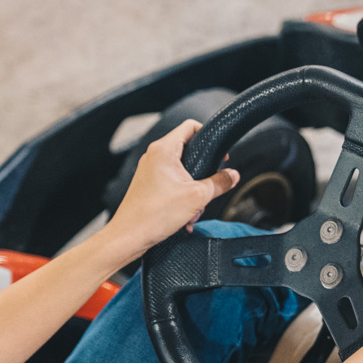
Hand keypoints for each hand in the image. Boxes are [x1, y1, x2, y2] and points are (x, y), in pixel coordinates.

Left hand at [99, 120, 238, 262]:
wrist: (129, 236)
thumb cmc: (153, 215)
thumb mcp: (197, 196)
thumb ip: (219, 183)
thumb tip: (232, 175)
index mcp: (164, 150)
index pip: (190, 126)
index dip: (208, 136)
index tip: (219, 154)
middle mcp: (154, 156)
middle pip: (189, 152)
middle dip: (202, 173)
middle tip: (208, 188)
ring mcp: (150, 170)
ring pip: (182, 172)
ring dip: (193, 191)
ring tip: (194, 209)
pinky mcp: (149, 185)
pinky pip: (173, 185)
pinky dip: (183, 198)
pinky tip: (186, 216)